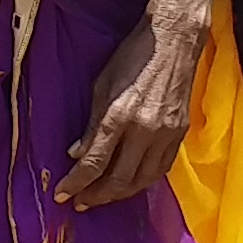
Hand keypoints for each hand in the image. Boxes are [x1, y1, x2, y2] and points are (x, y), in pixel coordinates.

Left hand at [58, 0, 204, 208]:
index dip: (76, 183)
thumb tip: (77, 154)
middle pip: (119, 179)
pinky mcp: (180, 134)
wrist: (174, 41)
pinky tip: (130, 183)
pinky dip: (143, 181)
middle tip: (81, 202)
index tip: (62, 195)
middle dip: (96, 196)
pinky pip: (161, 169)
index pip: (94, 163)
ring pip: (142, 180)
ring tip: (102, 197)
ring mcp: (165, 135)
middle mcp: (144, 131)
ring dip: (120, 194)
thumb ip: (91, 124)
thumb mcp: (102, 85)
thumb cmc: (132, 56)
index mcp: (119, 117)